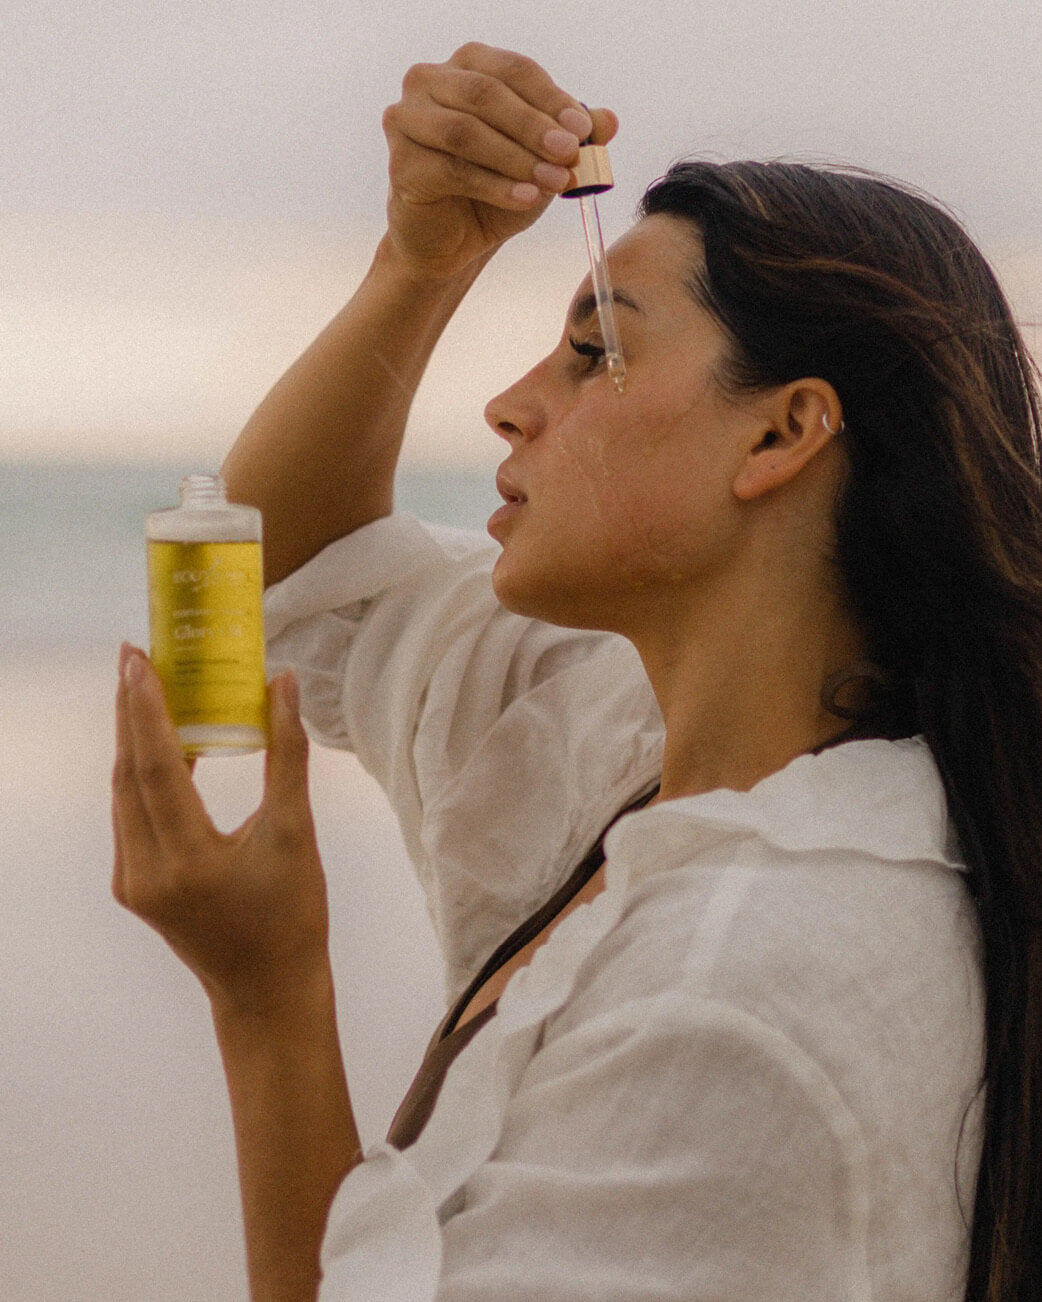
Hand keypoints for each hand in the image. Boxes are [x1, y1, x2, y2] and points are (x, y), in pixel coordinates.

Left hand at [111, 645, 329, 1015]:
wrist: (267, 991)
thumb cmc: (291, 917)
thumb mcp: (296, 834)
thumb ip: (286, 756)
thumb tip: (281, 686)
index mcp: (186, 861)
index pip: (155, 767)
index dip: (146, 710)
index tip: (140, 659)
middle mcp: (145, 871)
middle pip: (128, 774)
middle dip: (130, 711)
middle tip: (136, 655)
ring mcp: (132, 881)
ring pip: (123, 793)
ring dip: (133, 739)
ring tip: (145, 687)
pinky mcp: (134, 885)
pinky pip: (130, 815)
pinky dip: (143, 772)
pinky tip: (161, 743)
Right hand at [382, 42, 617, 277]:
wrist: (455, 241)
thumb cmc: (497, 188)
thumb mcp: (542, 160)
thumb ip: (573, 137)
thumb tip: (609, 120)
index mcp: (467, 66)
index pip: (513, 70)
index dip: (550, 98)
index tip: (583, 129)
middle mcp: (429, 82)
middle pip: (486, 94)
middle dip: (534, 126)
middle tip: (569, 154)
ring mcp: (407, 120)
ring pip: (466, 131)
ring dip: (516, 157)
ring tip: (553, 183)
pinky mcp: (401, 165)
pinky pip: (453, 171)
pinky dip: (495, 186)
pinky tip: (525, 199)